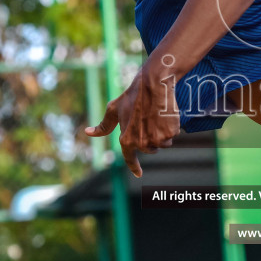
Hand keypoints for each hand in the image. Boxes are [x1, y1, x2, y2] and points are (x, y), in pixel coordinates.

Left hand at [83, 62, 180, 176]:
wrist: (152, 86)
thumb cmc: (132, 97)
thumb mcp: (113, 110)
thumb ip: (103, 125)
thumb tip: (88, 133)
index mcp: (127, 140)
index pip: (130, 158)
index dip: (134, 167)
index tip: (138, 174)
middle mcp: (142, 143)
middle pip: (149, 149)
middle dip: (150, 139)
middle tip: (147, 122)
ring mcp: (157, 140)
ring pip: (163, 144)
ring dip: (161, 134)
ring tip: (156, 118)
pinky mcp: (170, 134)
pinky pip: (172, 136)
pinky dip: (170, 128)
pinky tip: (165, 116)